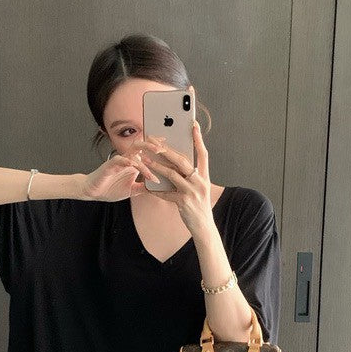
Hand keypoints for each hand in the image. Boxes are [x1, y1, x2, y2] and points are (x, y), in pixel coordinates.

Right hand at [78, 148, 158, 200]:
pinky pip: (119, 160)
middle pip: (141, 145)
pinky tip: (134, 164)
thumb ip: (144, 187)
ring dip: (145, 151)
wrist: (93, 192)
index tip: (168, 148)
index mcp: (133, 163)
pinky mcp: (110, 166)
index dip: (156, 147)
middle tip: (163, 148)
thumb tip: (158, 189)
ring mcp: (119, 161)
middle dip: (153, 145)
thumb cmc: (110, 188)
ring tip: (155, 155)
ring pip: (133, 150)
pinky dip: (127, 161)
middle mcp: (127, 159)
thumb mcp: (132, 190)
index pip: (146, 151)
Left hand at [138, 86, 213, 238]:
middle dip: (167, 150)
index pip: (203, 153)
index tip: (193, 124)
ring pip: (173, 174)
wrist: (203, 226)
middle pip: (183, 161)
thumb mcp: (198, 188)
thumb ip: (189, 175)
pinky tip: (147, 186)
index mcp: (205, 176)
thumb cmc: (198, 205)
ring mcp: (193, 192)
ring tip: (145, 159)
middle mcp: (201, 182)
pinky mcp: (184, 202)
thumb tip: (174, 161)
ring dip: (157, 166)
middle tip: (155, 142)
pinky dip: (156, 189)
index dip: (198, 139)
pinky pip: (166, 193)